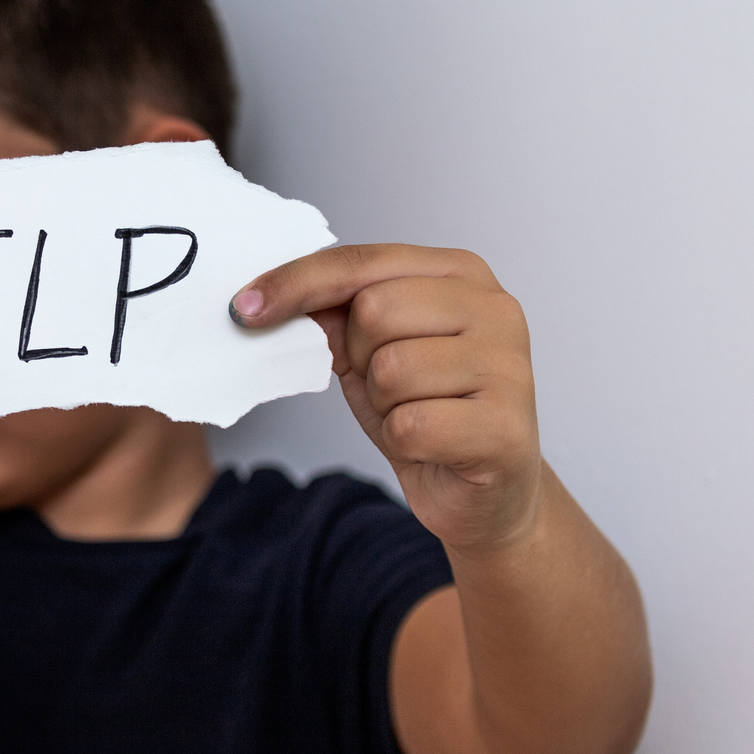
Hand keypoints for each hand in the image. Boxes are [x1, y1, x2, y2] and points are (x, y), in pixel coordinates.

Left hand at [231, 244, 540, 554]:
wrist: (486, 491)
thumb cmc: (429, 411)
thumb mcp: (370, 353)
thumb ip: (336, 314)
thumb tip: (270, 297)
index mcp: (461, 273)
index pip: (361, 262)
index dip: (297, 284)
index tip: (244, 308)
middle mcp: (496, 308)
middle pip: (374, 311)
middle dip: (361, 358)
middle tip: (390, 387)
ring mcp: (509, 366)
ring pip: (391, 370)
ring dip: (385, 406)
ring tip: (416, 414)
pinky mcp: (506, 427)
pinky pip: (411, 425)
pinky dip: (403, 441)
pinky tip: (431, 445)